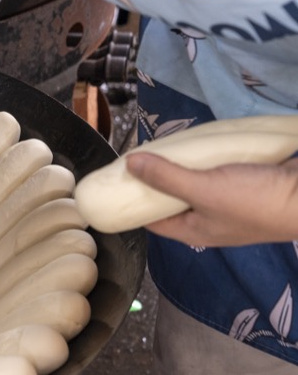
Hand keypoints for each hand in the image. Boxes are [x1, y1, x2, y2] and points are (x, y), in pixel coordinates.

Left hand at [125, 152, 297, 246]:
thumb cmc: (255, 201)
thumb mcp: (203, 189)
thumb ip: (166, 177)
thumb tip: (129, 164)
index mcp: (195, 230)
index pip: (154, 221)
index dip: (135, 204)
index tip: (120, 182)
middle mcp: (212, 221)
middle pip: (176, 201)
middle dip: (160, 181)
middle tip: (143, 156)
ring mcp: (235, 204)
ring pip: (201, 185)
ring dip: (187, 168)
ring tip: (170, 145)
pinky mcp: (254, 186)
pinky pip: (225, 173)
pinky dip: (213, 161)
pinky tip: (206, 144)